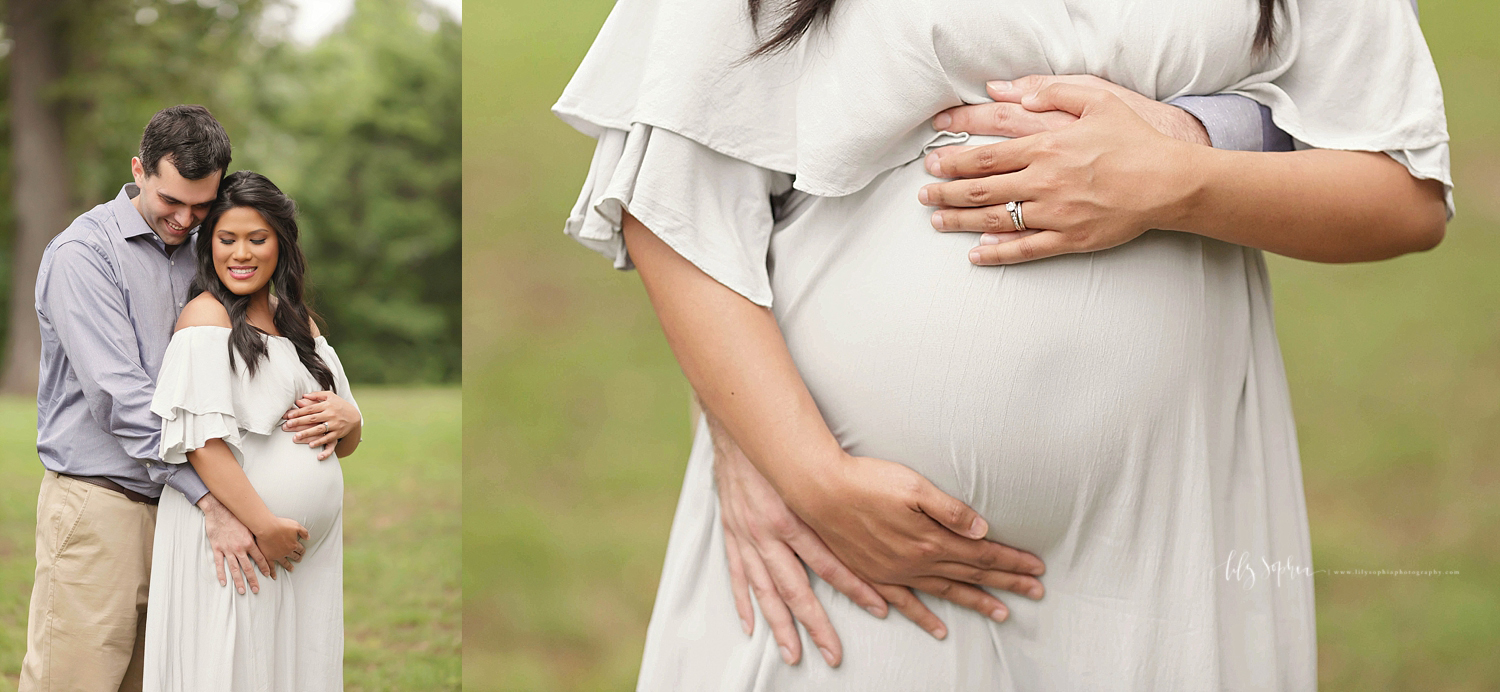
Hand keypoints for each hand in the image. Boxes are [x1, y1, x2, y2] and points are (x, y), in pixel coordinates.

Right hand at [198, 493, 272, 593]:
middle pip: (248, 567)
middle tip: (257, 590)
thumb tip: (266, 543)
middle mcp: (239, 548)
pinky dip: (221, 574)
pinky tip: (224, 582)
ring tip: (242, 591)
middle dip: (253, 580)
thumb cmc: (236, 516)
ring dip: (238, 581)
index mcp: (249, 542)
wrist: (220, 510)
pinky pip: (219, 564)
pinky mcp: (217, 548)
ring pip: (234, 569)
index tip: (269, 575)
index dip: (265, 568)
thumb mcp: (250, 526)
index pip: (260, 558)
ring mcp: (227, 549)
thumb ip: (256, 537)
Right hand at [253, 516, 309, 570]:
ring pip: (285, 562)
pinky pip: (271, 567)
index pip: (300, 549)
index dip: (302, 551)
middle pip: (294, 556)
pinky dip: (272, 572)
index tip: (302, 553)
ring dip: (288, 566)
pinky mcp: (269, 557)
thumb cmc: (281, 525)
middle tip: (299, 560)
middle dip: (297, 558)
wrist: (267, 528)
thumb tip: (309, 538)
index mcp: (294, 544)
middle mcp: (287, 552)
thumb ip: (304, 532)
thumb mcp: (296, 525)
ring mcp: (278, 555)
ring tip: (291, 569)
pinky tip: (273, 577)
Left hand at [282, 391, 359, 459]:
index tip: (288, 416)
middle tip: (287, 426)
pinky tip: (311, 445)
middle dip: (299, 422)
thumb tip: (303, 395)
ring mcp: (335, 424)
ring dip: (307, 434)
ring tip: (295, 438)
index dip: (299, 412)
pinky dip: (320, 442)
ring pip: (319, 429)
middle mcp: (331, 414)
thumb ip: (317, 395)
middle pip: (312, 418)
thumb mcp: (330, 396)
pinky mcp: (338, 433)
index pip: (310, 408)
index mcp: (327, 405)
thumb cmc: (339, 405)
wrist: (354, 416)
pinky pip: (328, 439)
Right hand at [712, 416, 886, 666]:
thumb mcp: (822, 462)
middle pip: (796, 587)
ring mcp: (747, 535)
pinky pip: (737, 574)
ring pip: (765, 590)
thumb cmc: (787, 441)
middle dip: (816, 625)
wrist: (742, 425)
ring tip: (794, 654)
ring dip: (780, 625)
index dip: (858, 587)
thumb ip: (854, 494)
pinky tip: (751, 626)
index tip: (883, 609)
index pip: (832, 561)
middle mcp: (769, 532)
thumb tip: (895, 515)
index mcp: (796, 515)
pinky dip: (743, 602)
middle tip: (835, 655)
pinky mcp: (731, 532)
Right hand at [786, 454, 1046, 638]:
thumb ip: (950, 510)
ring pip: (946, 591)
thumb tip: (983, 530)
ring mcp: (896, 572)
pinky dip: (924, 617)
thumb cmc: (867, 481)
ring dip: (977, 601)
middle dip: (1007, 583)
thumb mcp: (914, 486)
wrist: (820, 491)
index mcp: (931, 539)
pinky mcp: (876, 574)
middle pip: (972, 574)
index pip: (982, 554)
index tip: (1036, 568)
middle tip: (1036, 591)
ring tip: (1002, 614)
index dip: (1011, 561)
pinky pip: (906, 603)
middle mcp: (916, 562)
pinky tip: (938, 629)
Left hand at [919, 83, 1195, 264]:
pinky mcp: (1069, 238)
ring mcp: (1055, 213)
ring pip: (996, 220)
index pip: (986, 155)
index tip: (933, 163)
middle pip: (982, 189)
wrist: (1169, 181)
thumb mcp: (1098, 99)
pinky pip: (1025, 249)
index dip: (954, 160)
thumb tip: (1014, 91)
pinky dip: (997, 253)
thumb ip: (1053, 91)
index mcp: (1046, 147)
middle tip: (923, 195)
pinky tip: (975, 254)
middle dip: (946, 192)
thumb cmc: (1134, 140)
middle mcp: (1044, 181)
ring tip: (937, 222)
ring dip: (961, 222)